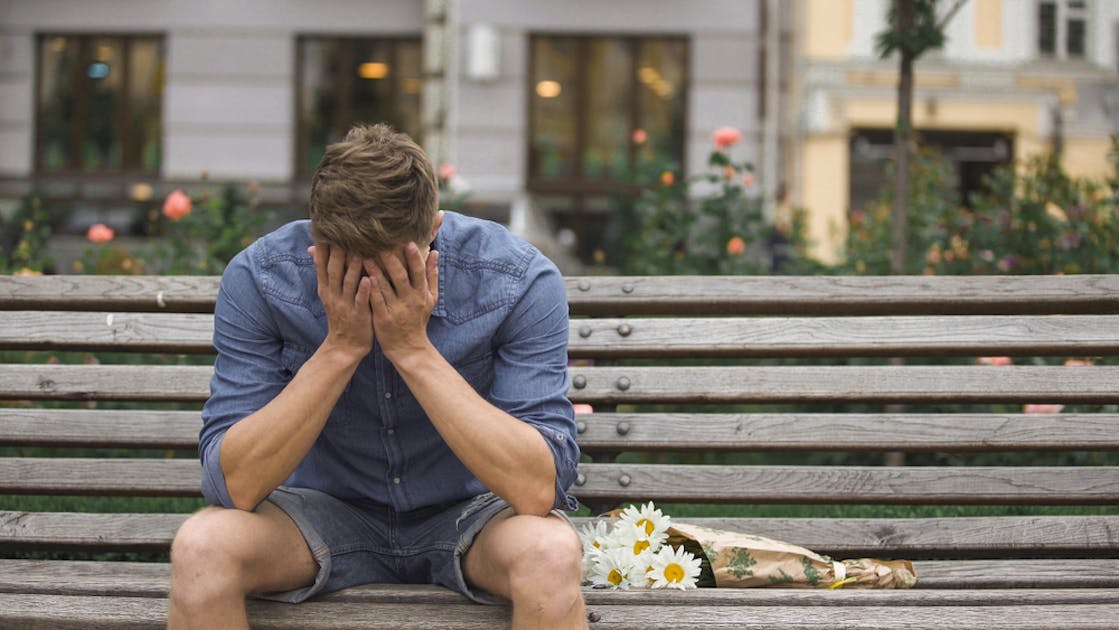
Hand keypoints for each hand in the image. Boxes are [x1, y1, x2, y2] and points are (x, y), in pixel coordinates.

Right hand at [310, 242, 373, 362]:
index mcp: (326, 287)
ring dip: (353, 266)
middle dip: (337, 251)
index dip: (323, 246)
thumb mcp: (329, 293)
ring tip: (360, 250)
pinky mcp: (358, 315)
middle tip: (343, 232)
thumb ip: (326, 272)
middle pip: (334, 269)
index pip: (322, 263)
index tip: (325, 227)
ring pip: (348, 282)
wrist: (345, 346)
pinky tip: (369, 279)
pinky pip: (360, 301)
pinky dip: (364, 290)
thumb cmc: (342, 315)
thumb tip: (314, 250)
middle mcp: (333, 294)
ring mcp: (345, 305)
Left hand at [365, 242, 438, 363]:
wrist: (409, 348)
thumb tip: (434, 252)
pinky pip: (376, 301)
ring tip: (365, 256)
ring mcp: (396, 310)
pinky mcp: (383, 319)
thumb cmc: (418, 319)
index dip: (415, 257)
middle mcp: (410, 301)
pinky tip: (363, 277)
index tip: (408, 242)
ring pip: (385, 287)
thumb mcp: (430, 298)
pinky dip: (371, 289)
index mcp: (422, 294)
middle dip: (392, 261)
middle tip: (381, 245)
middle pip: (401, 277)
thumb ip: (431, 275)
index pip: (419, 272)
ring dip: (376, 271)